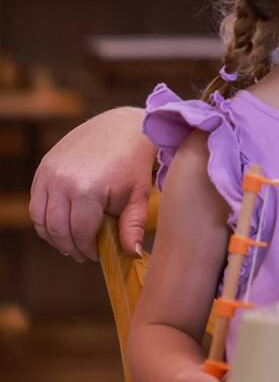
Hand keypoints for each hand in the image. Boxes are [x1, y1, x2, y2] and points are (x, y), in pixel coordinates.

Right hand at [30, 107, 155, 260]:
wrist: (123, 126)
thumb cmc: (134, 162)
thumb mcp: (138, 194)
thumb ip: (132, 226)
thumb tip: (132, 254)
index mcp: (87, 189)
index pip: (79, 232)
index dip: (86, 248)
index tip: (94, 255)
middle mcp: (62, 181)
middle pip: (57, 228)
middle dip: (69, 246)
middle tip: (81, 254)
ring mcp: (49, 172)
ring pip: (40, 218)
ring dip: (53, 235)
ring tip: (70, 242)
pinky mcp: (43, 166)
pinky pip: (36, 202)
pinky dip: (44, 218)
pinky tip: (61, 224)